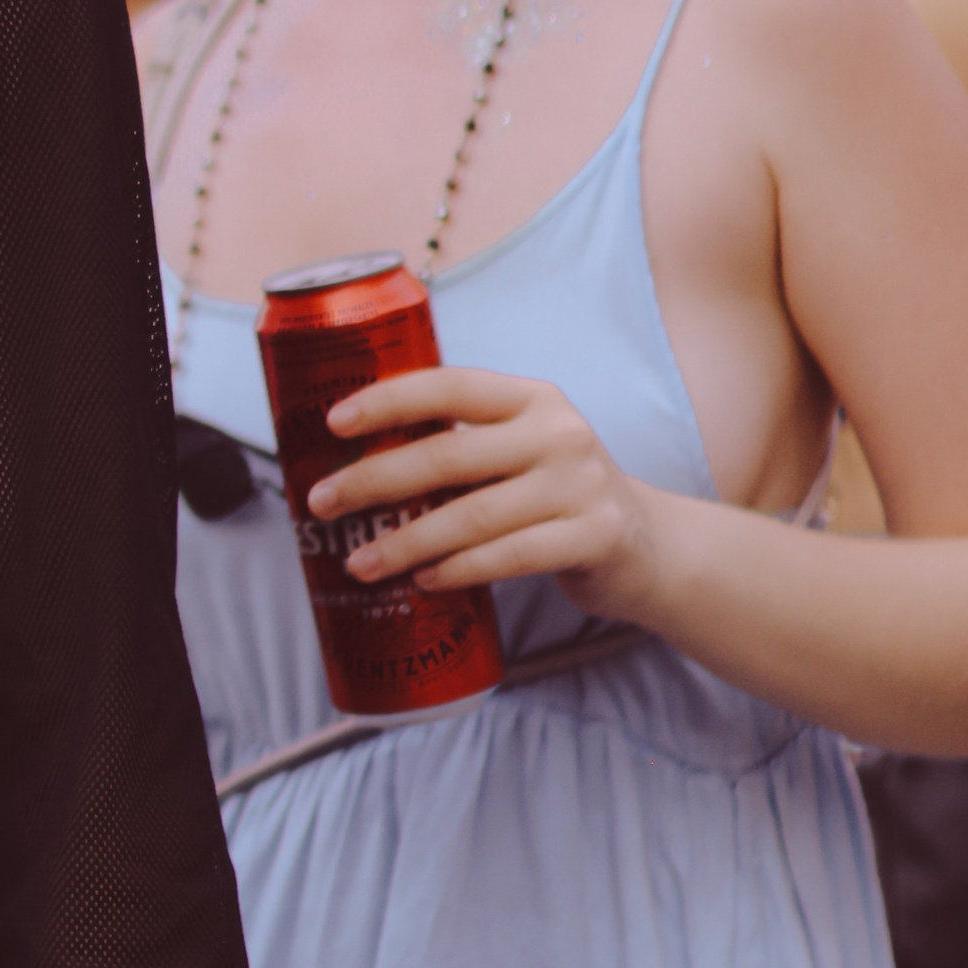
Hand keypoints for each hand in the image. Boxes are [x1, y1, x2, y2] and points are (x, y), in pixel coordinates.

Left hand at [314, 364, 656, 617]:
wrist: (647, 544)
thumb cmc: (554, 494)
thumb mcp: (519, 450)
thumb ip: (461, 445)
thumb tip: (352, 463)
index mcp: (530, 398)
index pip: (451, 385)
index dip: (389, 400)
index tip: (333, 422)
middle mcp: (559, 433)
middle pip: (448, 455)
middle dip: (375, 480)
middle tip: (320, 504)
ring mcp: (580, 485)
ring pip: (472, 515)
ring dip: (406, 542)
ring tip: (359, 563)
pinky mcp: (595, 536)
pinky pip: (509, 556)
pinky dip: (459, 570)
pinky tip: (423, 581)